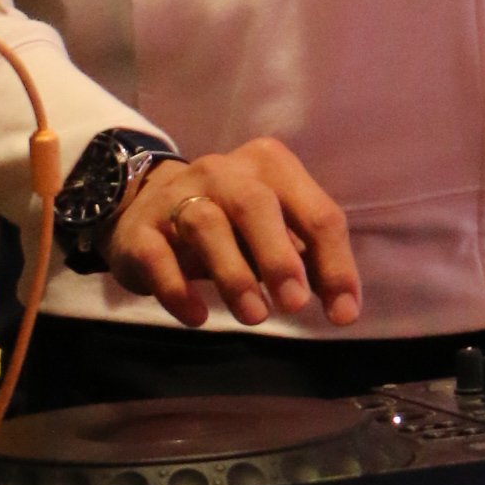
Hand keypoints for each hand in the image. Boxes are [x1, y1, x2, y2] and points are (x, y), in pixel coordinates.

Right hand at [106, 140, 361, 330]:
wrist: (145, 206)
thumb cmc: (229, 224)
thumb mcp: (273, 232)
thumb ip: (308, 261)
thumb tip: (343, 306)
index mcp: (270, 167)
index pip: (315, 212)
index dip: (334, 264)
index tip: (342, 315)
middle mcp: (224, 171)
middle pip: (256, 204)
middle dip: (278, 257)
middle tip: (294, 305)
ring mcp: (177, 195)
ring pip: (206, 225)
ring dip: (233, 275)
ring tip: (254, 317)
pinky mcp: (141, 228)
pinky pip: (157, 255)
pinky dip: (177, 288)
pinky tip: (196, 316)